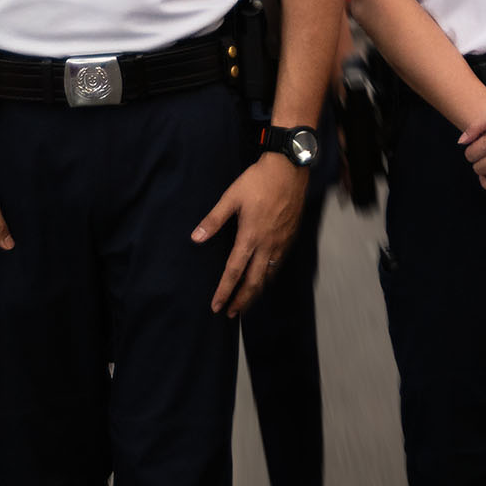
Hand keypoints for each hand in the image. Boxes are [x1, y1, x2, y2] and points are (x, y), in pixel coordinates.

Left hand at [192, 153, 306, 316]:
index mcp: (250, 237)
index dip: (224, 291)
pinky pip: (279, 265)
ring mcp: (281, 243)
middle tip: (231, 314)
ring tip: (246, 303)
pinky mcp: (290, 237)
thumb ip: (214, 220)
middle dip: (242, 301)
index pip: (234, 272)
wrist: (290, 170)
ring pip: (268, 276)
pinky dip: (269, 278)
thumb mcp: (231, 197)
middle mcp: (267, 245)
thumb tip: (195, 238)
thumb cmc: (259, 180)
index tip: (216, 306)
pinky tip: (264, 278)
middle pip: (254, 282)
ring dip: (256, 292)